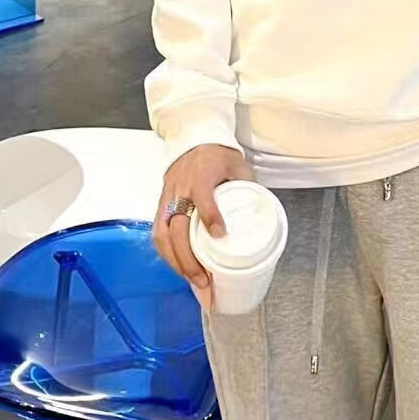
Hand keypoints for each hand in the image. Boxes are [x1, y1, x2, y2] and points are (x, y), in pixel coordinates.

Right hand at [152, 143, 255, 310]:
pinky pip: (158, 233)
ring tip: (192, 280)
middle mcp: (181, 187)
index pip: (203, 197)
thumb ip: (247, 189)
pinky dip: (166, 254)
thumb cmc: (217, 154)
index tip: (220, 235)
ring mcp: (168, 197)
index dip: (210, 216)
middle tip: (203, 280)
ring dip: (176, 261)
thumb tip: (260, 218)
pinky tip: (178, 267)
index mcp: (202, 175)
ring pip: (163, 234)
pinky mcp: (161, 204)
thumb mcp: (238, 166)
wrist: (194, 139)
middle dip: (189, 258)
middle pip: (178, 225)